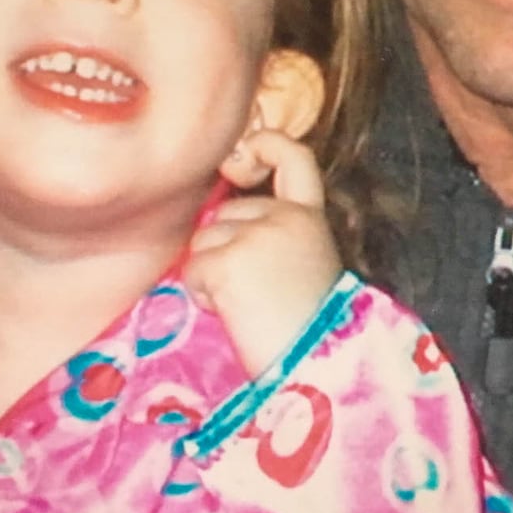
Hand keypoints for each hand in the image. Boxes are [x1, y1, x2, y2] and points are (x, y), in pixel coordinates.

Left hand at [184, 130, 342, 376]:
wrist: (319, 367)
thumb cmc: (311, 330)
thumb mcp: (305, 265)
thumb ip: (276, 236)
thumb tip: (221, 224)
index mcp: (311, 218)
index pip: (294, 158)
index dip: (266, 145)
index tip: (243, 159)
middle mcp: (286, 217)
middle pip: (227, 212)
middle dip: (225, 246)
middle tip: (255, 292)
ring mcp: (257, 235)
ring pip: (204, 240)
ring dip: (212, 274)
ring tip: (246, 307)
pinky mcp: (229, 261)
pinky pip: (193, 270)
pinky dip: (202, 295)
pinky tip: (233, 315)